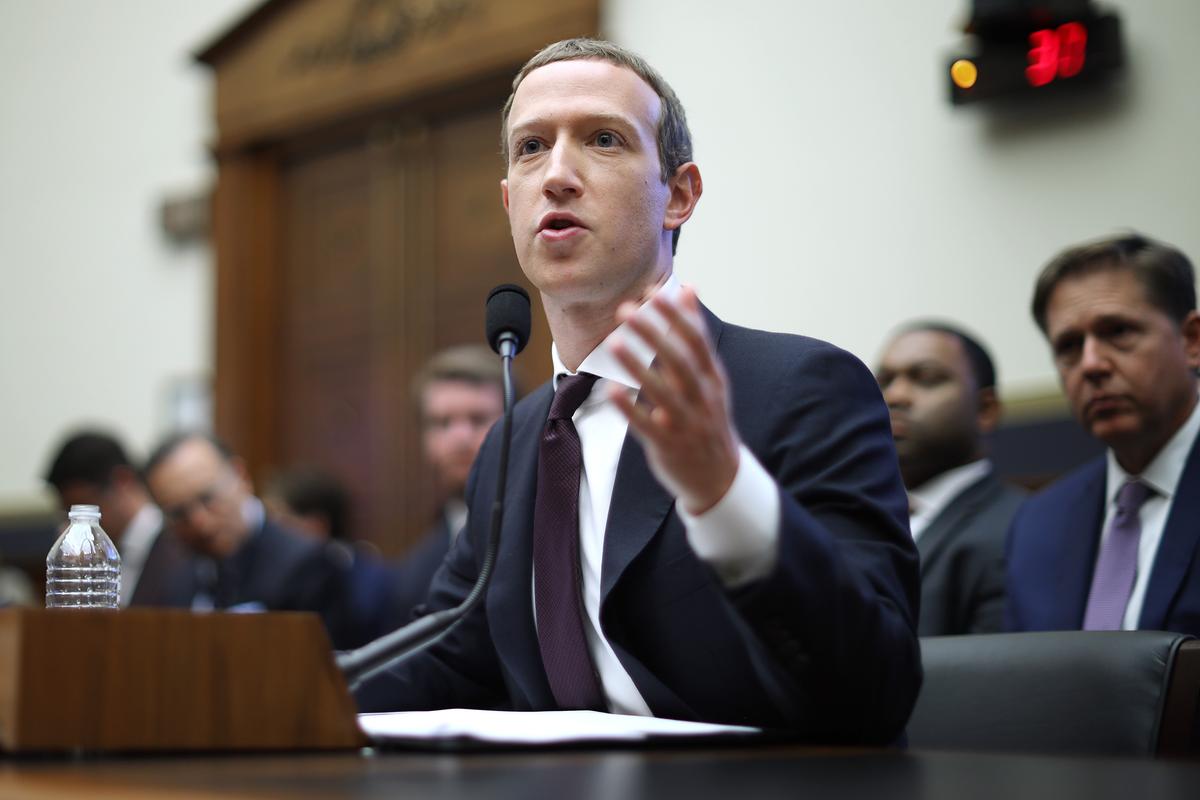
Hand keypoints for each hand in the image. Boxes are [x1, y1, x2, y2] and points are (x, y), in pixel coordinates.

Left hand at [608, 286, 740, 514]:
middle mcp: (702, 398)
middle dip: (653, 334)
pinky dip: (629, 408)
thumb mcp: (710, 377)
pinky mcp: (667, 445)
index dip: (675, 317)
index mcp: (712, 378)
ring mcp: (685, 422)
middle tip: (626, 310)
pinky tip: (610, 391)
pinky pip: (646, 425)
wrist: (720, 477)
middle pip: (679, 361)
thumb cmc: (708, 417)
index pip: (696, 342)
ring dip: (637, 366)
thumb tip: (688, 289)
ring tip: (614, 343)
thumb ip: (695, 334)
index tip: (653, 293)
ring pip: (661, 392)